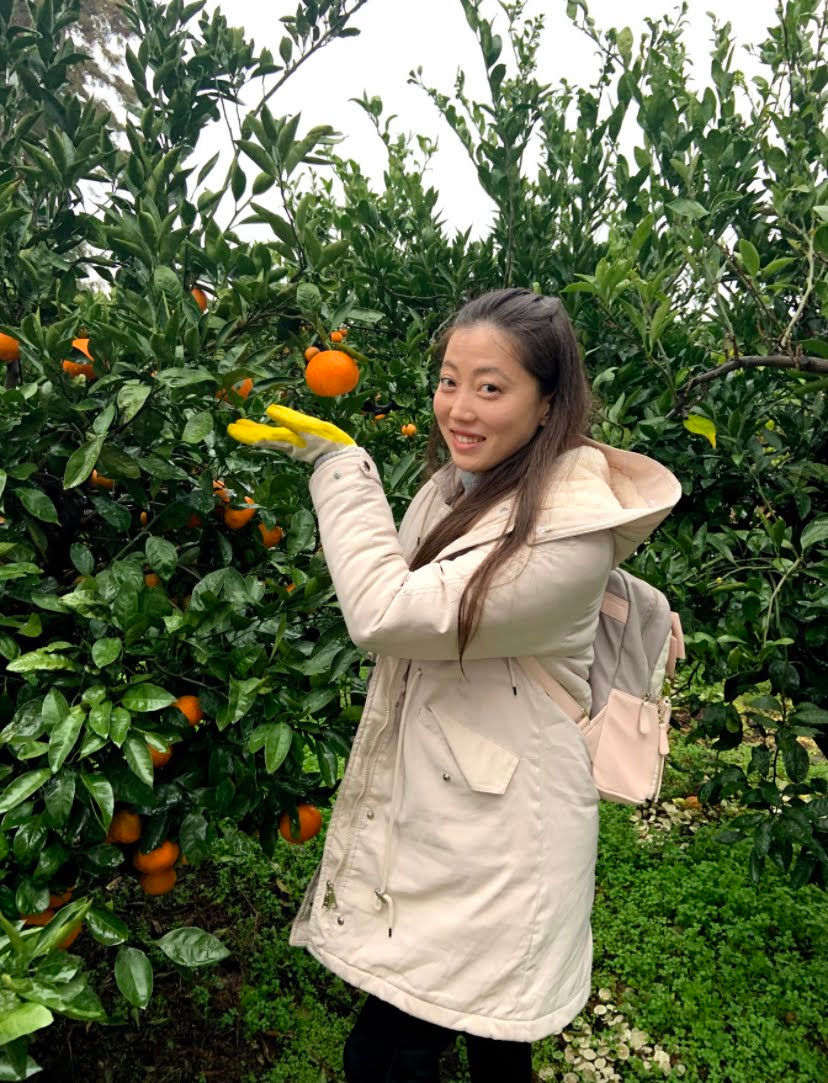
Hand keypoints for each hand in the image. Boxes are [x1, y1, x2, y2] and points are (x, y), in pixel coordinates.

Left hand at [227, 404, 355, 464]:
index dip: (246, 432)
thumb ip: (290, 419)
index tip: (230, 428)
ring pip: (271, 438)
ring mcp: (294, 445)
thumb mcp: (310, 427)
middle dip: (248, 432)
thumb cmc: (329, 442)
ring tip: (246, 426)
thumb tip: (269, 409)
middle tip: (232, 427)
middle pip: (263, 438)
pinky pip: (281, 439)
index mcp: (286, 438)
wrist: (343, 458)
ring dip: (258, 432)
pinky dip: (271, 435)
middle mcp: (287, 443)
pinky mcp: (302, 445)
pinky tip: (272, 433)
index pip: (261, 435)